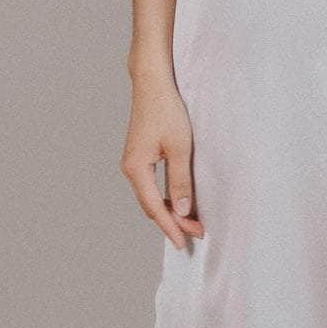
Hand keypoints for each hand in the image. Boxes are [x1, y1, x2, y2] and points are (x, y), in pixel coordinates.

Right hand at [122, 78, 204, 246]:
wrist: (153, 84)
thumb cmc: (166, 110)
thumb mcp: (180, 148)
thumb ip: (181, 181)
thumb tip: (183, 210)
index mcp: (136, 168)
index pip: (155, 207)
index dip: (171, 226)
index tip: (184, 242)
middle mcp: (130, 168)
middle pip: (151, 205)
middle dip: (173, 221)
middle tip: (196, 234)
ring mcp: (134, 163)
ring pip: (151, 197)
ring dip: (170, 210)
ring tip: (191, 222)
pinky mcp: (140, 157)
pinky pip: (151, 186)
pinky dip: (166, 197)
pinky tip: (179, 202)